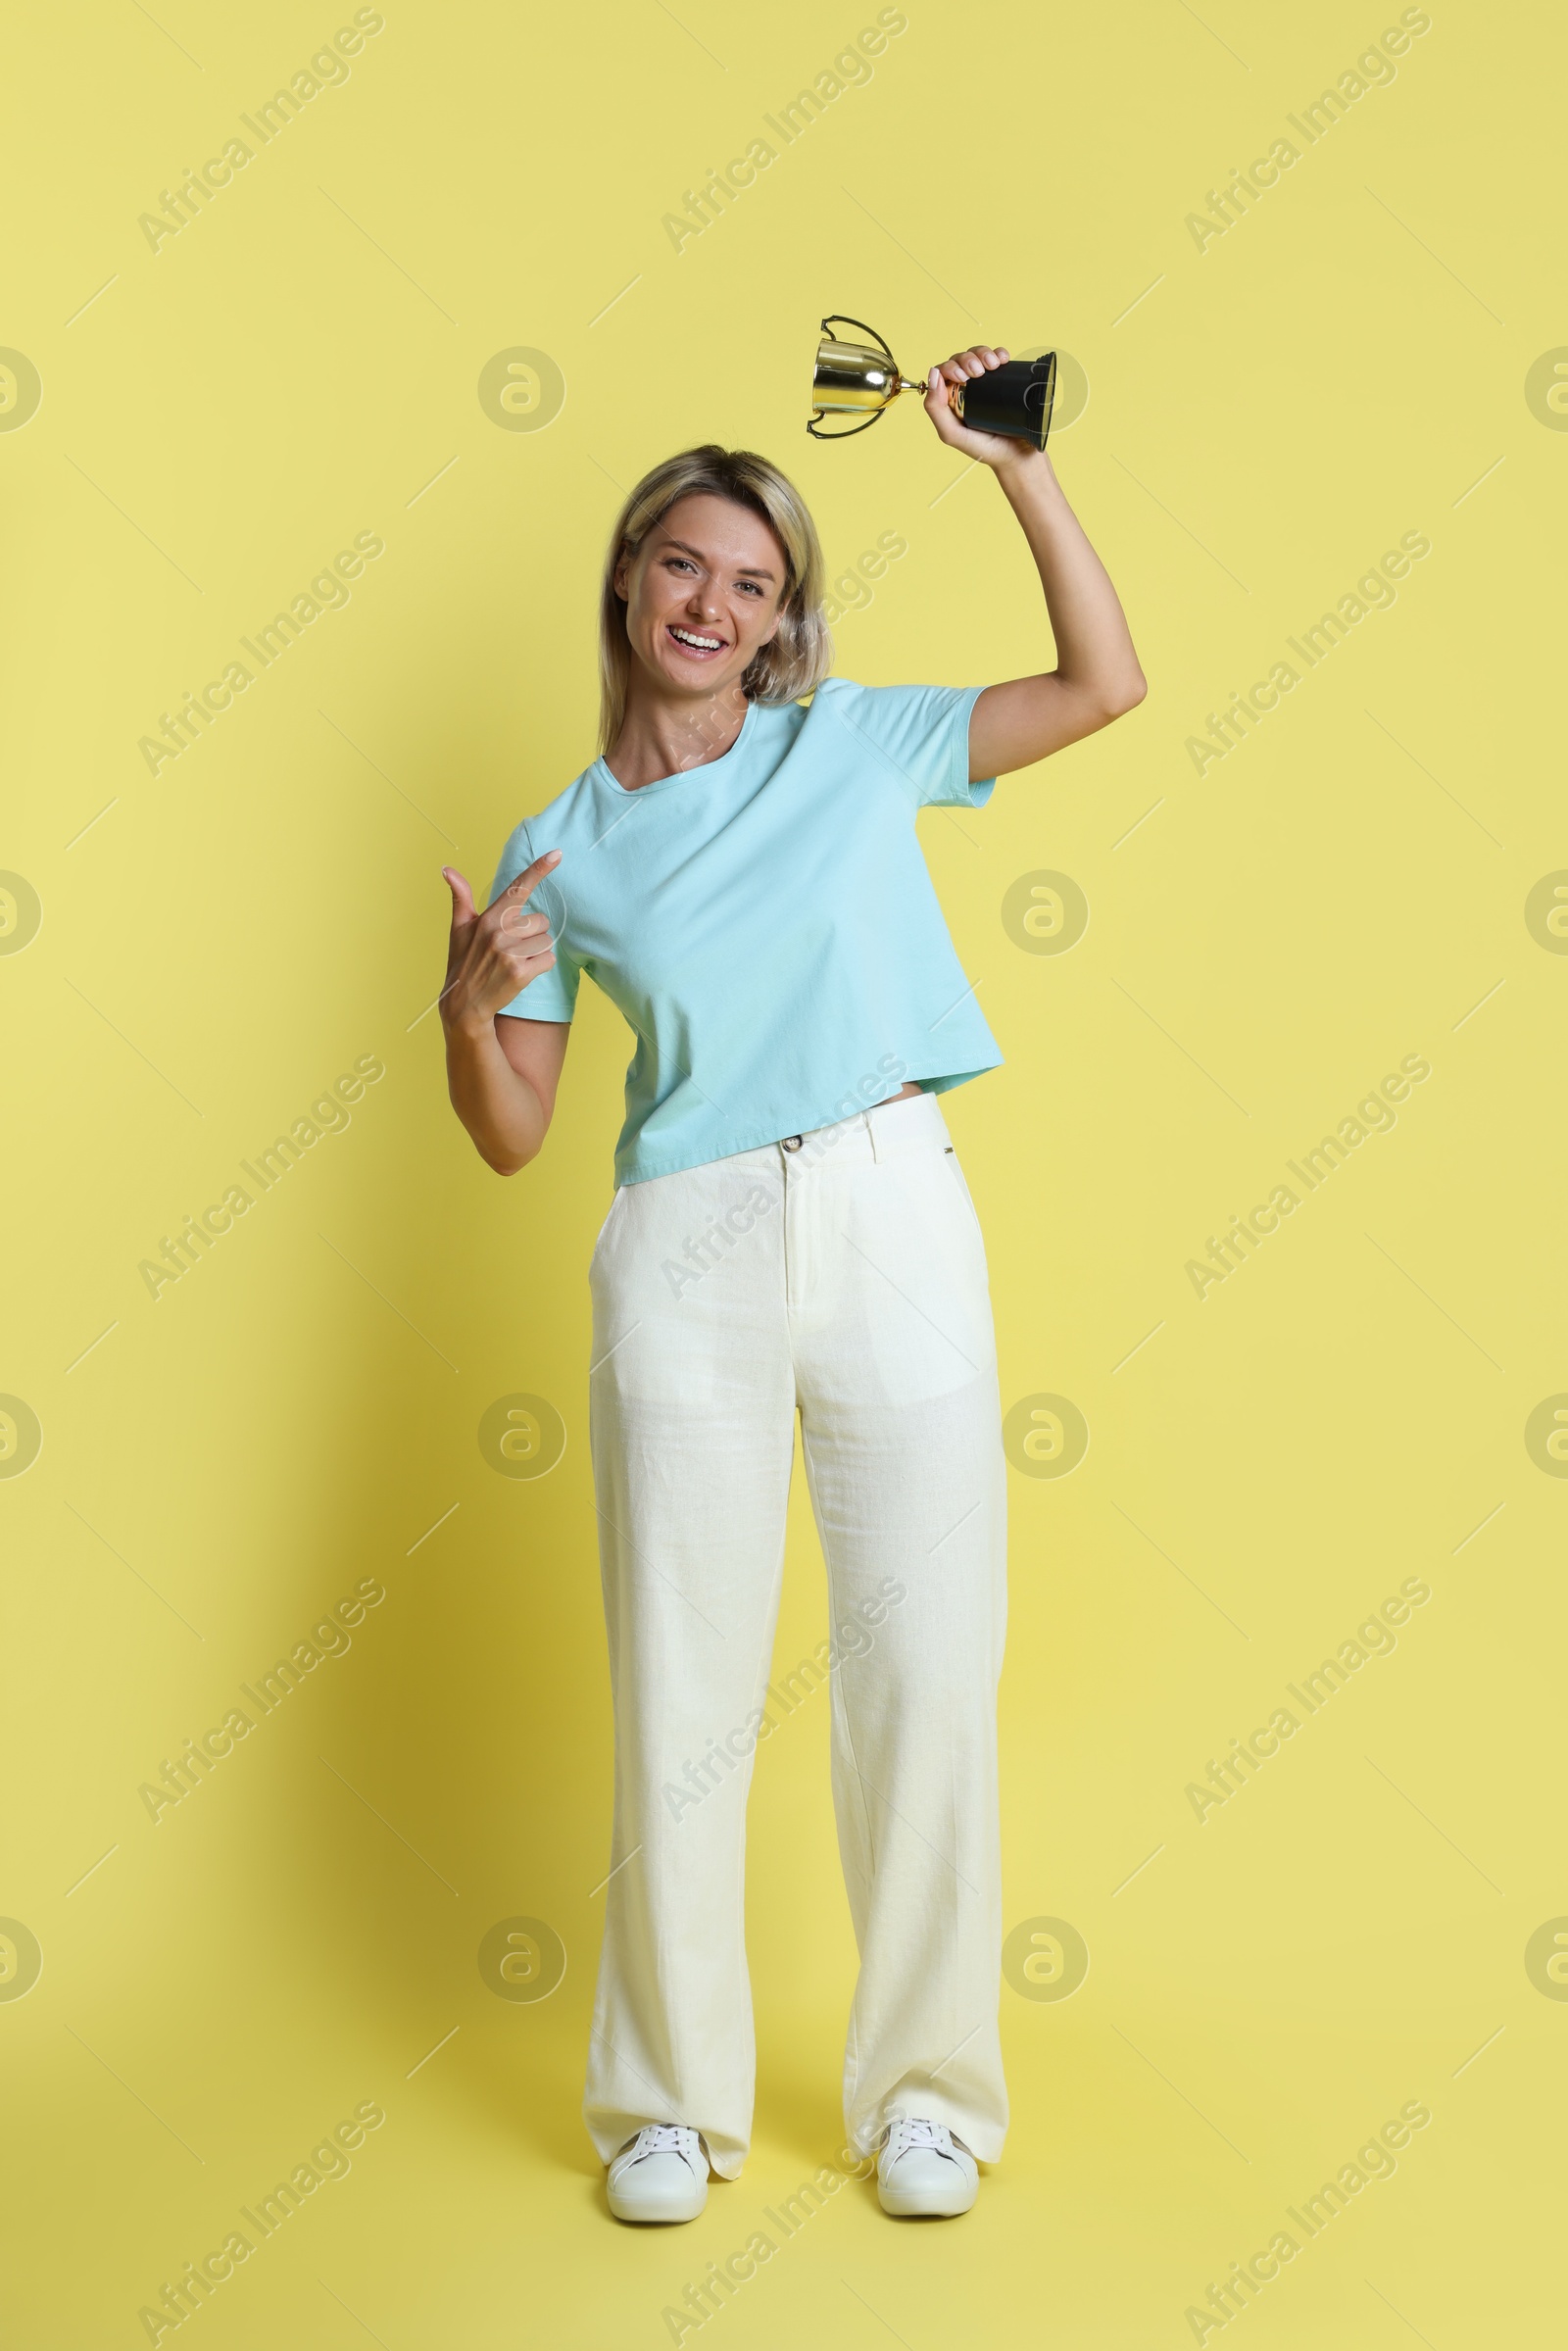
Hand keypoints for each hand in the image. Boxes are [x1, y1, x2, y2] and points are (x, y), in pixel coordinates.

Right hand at [439, 850, 560, 1032]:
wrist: (463, 1005)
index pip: (517, 888)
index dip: (539, 869)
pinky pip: (548, 959)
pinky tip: (523, 971)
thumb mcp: (459, 928)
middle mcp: (500, 933)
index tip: (557, 854)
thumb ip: (460, 897)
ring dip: (536, 950)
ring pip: (546, 940)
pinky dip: (541, 965)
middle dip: (532, 933)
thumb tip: (446, 869)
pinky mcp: (521, 973)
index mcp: (488, 918)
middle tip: (511, 947)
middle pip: (541, 920)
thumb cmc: (463, 962)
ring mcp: (510, 954)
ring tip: (515, 961)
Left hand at [924, 344, 1041, 471]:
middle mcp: (966, 388)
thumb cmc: (983, 448)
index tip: (962, 376)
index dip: (950, 367)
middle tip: (977, 372)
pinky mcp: (1004, 379)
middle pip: (959, 360)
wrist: (1017, 454)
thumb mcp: (952, 434)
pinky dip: (999, 353)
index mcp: (949, 398)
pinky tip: (1003, 360)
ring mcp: (985, 382)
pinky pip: (998, 357)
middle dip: (967, 359)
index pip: (943, 372)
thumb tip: (932, 375)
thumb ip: (935, 409)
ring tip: (992, 366)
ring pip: (977, 354)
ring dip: (982, 353)